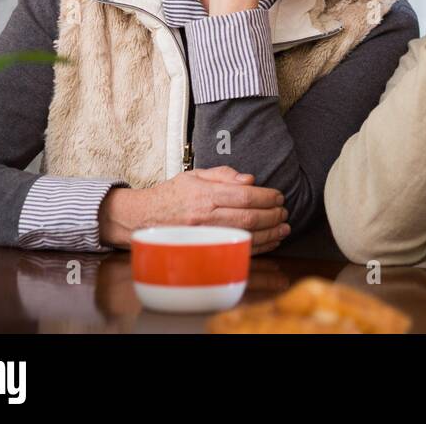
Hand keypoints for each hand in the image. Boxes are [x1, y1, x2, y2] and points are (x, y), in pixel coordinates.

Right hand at [98, 166, 289, 254]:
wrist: (141, 218)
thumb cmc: (171, 195)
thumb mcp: (194, 175)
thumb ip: (223, 174)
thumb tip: (250, 179)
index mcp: (204, 194)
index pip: (244, 195)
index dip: (266, 196)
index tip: (279, 196)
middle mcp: (204, 216)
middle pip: (248, 217)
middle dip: (272, 215)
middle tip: (284, 212)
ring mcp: (203, 236)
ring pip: (244, 236)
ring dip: (270, 233)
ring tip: (283, 228)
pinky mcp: (202, 250)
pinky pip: (234, 250)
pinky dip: (256, 248)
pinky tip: (269, 242)